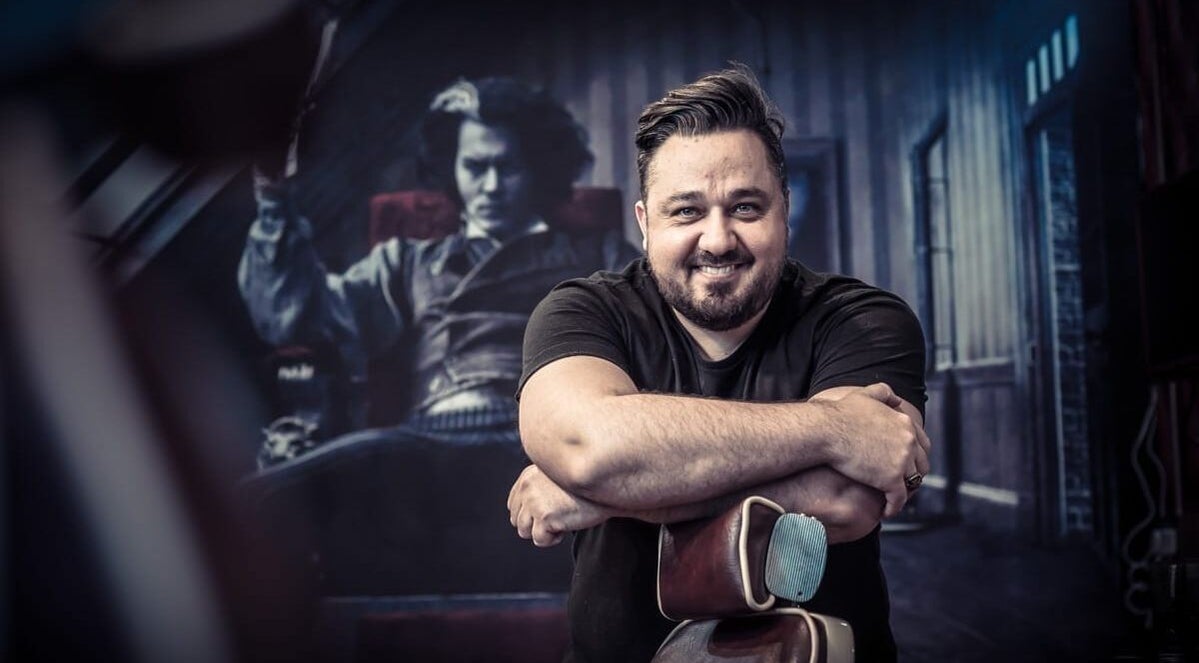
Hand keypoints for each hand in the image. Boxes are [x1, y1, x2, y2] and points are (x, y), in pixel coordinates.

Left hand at [507, 464, 610, 546]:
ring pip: (524, 531)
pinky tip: (566, 525)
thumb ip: (539, 488)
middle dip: (536, 524)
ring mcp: (534, 501)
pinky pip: (539, 540)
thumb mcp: (557, 479)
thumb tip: (525, 511)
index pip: (513, 505)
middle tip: (558, 515)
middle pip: (517, 520)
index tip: (549, 512)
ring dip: (543, 531)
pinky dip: (553, 538)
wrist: (607, 491)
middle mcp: (527, 486)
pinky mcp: (544, 516)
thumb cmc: (586, 488)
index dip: (531, 514)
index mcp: (528, 476)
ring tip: (562, 519)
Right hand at [811, 383, 931, 517]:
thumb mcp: (865, 395)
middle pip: (921, 464)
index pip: (922, 443)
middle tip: (903, 484)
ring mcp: (902, 461)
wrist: (827, 430)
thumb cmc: (840, 413)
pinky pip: (899, 499)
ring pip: (912, 482)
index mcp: (905, 423)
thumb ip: (884, 393)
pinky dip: (894, 507)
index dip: (916, 456)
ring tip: (894, 498)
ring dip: (905, 492)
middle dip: (914, 475)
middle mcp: (909, 441)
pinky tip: (886, 511)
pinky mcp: (891, 479)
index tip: (907, 465)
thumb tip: (897, 399)